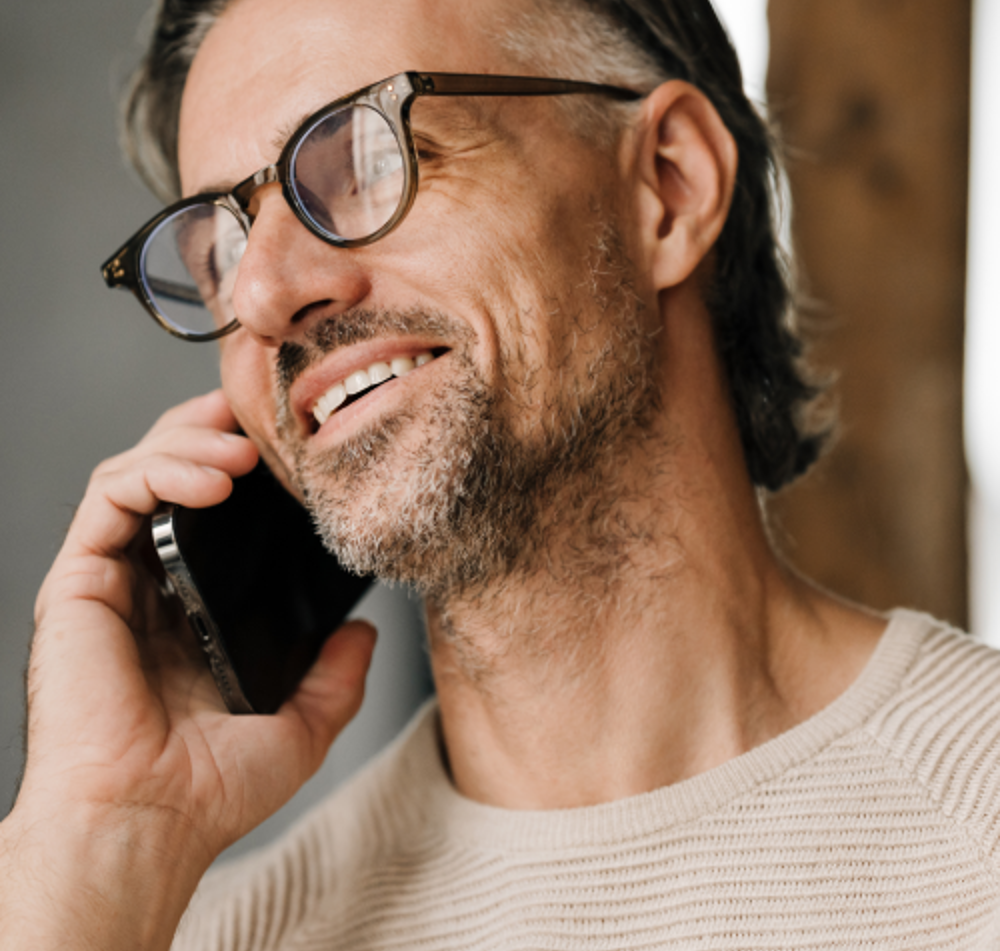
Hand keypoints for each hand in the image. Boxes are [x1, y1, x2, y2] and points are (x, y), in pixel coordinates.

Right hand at [0, 391, 375, 949]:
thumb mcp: (300, 726)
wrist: (146, 824)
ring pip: (138, 471)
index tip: (289, 446)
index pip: (214, 515)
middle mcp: (150, 587)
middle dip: (214, 433)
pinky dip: (158, 469)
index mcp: (194, 611)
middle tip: (260, 418)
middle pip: (173, 476)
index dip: (247, 470)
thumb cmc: (207, 790)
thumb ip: (335, 677)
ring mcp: (112, 579)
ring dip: (190, 442)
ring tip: (243, 449)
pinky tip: (212, 477)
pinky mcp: (78, 580)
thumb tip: (363, 633)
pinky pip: (110, 497)